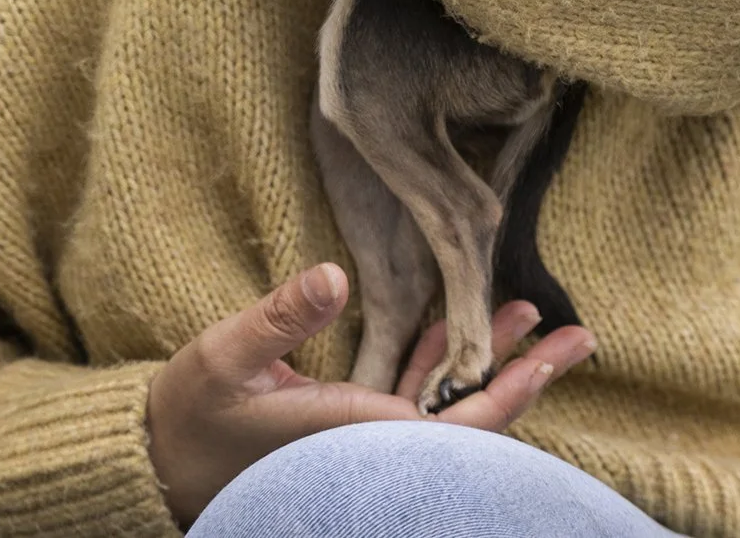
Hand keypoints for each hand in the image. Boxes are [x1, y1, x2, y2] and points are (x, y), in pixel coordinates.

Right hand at [144, 263, 595, 528]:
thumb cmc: (192, 416)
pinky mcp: (349, 427)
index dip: (510, 387)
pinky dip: (442, 364)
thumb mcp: (224, 356)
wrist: (163, 467)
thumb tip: (334, 272)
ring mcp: (365, 440)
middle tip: (576, 334)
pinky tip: (458, 329)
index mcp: (357, 435)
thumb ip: (279, 317)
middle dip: (524, 375)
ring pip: (446, 408)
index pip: (456, 421)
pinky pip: (412, 400)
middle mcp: (373, 447)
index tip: (552, 352)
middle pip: (470, 419)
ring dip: (488, 363)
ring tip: (532, 319)